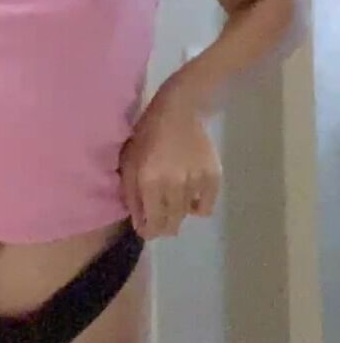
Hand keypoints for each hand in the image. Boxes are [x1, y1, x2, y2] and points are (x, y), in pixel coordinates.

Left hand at [118, 93, 221, 239]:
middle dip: (162, 227)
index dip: (148, 231)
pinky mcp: (213, 176)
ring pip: (187, 215)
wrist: (177, 110)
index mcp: (150, 182)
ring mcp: (196, 181)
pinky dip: (198, 207)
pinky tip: (190, 199)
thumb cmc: (146, 135)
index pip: (152, 222)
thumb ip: (132, 195)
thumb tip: (140, 223)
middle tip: (159, 222)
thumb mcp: (129, 163)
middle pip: (171, 222)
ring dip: (177, 215)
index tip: (146, 230)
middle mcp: (175, 185)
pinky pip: (206, 206)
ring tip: (172, 205)